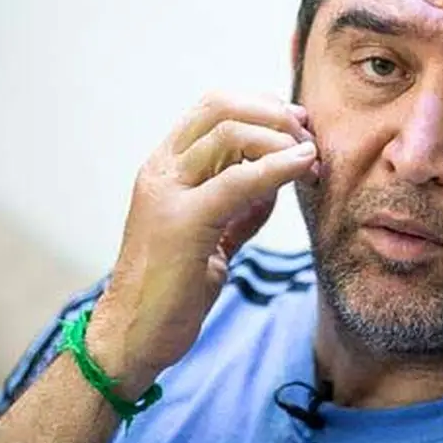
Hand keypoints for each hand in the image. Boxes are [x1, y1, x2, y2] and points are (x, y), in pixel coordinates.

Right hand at [87, 91, 317, 391]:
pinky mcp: (181, 224)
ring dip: (281, 139)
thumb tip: (278, 178)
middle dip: (275, 114)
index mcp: (165, 168)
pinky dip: (278, 167)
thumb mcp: (211, 234)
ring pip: (230, 133)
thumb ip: (239, 204)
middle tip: (309, 138)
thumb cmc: (171, 289)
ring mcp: (167, 193)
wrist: (131, 336)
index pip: (214, 107)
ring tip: (311, 161)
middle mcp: (161, 171)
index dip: (262, 105)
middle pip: (222, 106)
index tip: (298, 126)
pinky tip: (302, 166)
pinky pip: (238, 180)